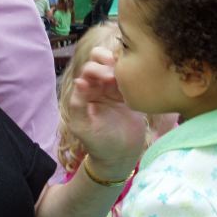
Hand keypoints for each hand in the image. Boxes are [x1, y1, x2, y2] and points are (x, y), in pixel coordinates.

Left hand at [69, 47, 145, 171]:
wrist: (119, 156)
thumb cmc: (97, 143)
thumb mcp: (82, 126)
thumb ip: (78, 105)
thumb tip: (79, 81)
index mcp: (85, 92)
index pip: (88, 70)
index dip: (96, 69)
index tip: (107, 78)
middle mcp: (99, 86)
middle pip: (100, 60)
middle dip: (107, 60)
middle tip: (117, 73)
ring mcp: (116, 89)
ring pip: (117, 65)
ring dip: (121, 64)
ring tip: (128, 73)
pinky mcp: (131, 94)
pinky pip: (131, 76)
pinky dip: (134, 73)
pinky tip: (138, 78)